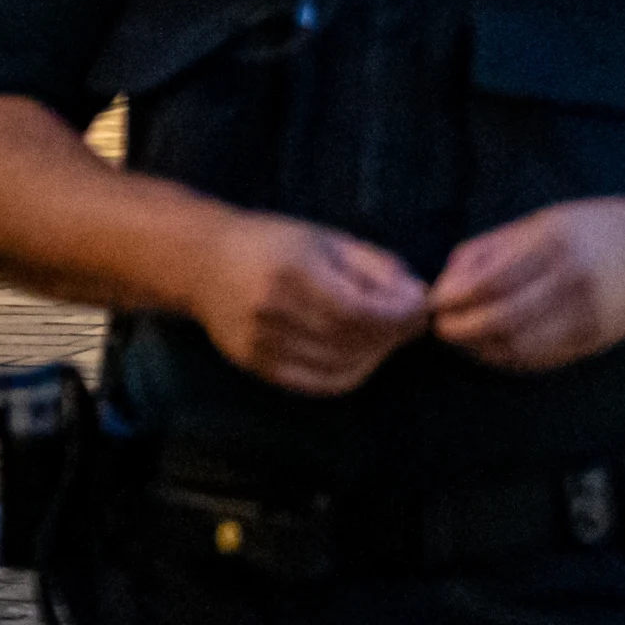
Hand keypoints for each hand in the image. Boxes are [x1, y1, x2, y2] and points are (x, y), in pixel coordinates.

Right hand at [192, 217, 429, 396]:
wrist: (202, 263)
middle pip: (352, 341)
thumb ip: (376, 268)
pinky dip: (350, 374)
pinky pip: (317, 384)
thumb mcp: (328, 240)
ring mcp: (261, 344)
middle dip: (394, 335)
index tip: (421, 308)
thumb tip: (418, 297)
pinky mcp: (255, 366)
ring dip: (377, 356)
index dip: (399, 316)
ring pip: (339, 368)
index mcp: (293, 272)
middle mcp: (273, 311)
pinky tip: (362, 355)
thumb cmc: (274, 242)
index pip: (359, 311)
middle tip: (412, 323)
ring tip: (388, 336)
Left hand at [429, 197, 624, 372]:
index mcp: (556, 243)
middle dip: (462, 329)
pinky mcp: (597, 338)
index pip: (490, 282)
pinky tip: (495, 350)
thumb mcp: (538, 223)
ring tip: (464, 342)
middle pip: (502, 319)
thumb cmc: (586, 229)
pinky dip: (510, 359)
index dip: (455, 299)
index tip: (434, 304)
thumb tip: (445, 286)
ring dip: (481, 349)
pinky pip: (543, 359)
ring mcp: (588, 313)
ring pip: (520, 345)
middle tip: (442, 329)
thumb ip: (489, 249)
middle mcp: (574, 280)